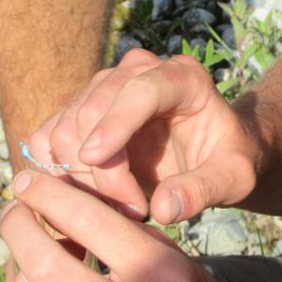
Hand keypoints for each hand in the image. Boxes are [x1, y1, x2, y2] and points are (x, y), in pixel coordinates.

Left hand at [2, 170, 263, 281]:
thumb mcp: (172, 256)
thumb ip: (120, 228)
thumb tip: (59, 197)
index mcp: (154, 273)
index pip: (85, 219)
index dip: (47, 193)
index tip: (28, 180)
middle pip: (41, 259)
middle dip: (17, 224)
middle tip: (16, 209)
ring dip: (20, 258)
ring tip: (33, 246)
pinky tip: (38, 281)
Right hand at [26, 48, 259, 225]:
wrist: (212, 151)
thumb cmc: (227, 160)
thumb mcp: (233, 178)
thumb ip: (205, 190)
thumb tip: (163, 208)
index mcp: (182, 77)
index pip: (140, 89)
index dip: (115, 121)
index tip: (94, 158)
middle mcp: (138, 70)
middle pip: (93, 112)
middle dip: (103, 171)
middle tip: (135, 211)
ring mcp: (104, 86)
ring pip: (65, 128)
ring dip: (81, 178)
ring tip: (122, 207)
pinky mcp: (80, 108)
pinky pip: (48, 139)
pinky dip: (55, 172)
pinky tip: (85, 198)